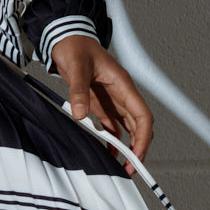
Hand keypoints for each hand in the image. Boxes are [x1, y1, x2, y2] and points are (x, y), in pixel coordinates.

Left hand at [49, 35, 153, 177]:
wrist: (66, 39)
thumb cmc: (75, 46)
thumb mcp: (77, 67)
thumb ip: (79, 91)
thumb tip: (80, 115)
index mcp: (123, 85)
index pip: (142, 116)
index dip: (143, 138)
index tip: (136, 156)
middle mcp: (122, 94)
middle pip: (139, 126)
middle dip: (137, 149)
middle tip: (129, 170)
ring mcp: (113, 100)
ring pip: (127, 128)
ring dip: (126, 147)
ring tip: (120, 167)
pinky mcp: (101, 104)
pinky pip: (112, 126)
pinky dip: (112, 141)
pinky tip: (107, 152)